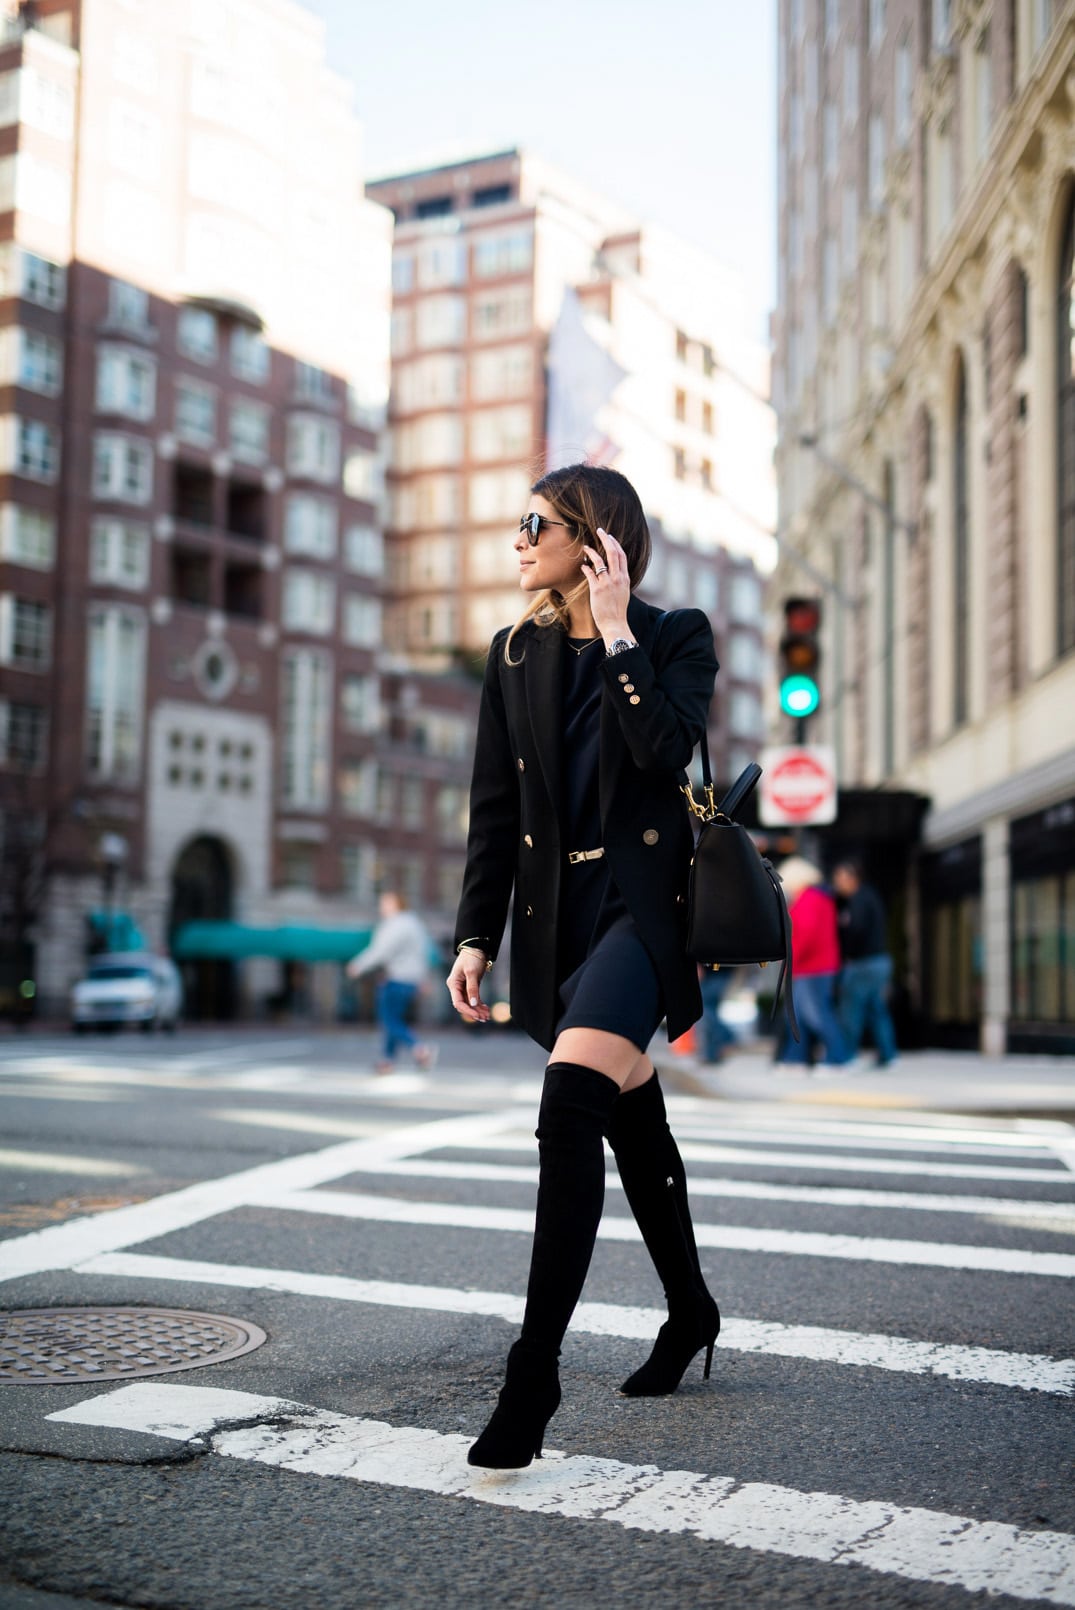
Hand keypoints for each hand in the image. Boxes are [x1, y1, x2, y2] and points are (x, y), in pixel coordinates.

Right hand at [446, 949, 490, 1023]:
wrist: (476, 948)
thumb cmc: (472, 958)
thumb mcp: (472, 972)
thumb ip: (472, 988)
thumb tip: (473, 1004)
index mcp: (453, 984)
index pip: (458, 1002)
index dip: (467, 1011)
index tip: (477, 1015)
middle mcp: (456, 987)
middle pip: (464, 1004)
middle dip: (474, 1012)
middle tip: (485, 1018)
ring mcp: (463, 987)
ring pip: (470, 1003)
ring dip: (478, 1010)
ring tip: (487, 1016)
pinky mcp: (470, 986)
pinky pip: (474, 998)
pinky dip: (480, 1004)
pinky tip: (486, 1009)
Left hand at [582, 526, 630, 641]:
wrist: (615, 624)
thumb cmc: (617, 611)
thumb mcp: (623, 593)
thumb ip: (619, 582)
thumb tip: (614, 574)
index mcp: (625, 578)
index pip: (622, 556)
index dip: (616, 544)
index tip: (610, 537)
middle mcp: (618, 578)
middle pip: (613, 552)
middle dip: (606, 539)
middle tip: (600, 530)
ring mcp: (608, 583)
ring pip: (600, 561)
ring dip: (592, 551)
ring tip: (586, 546)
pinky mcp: (597, 589)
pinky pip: (590, 573)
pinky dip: (586, 567)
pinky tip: (582, 565)